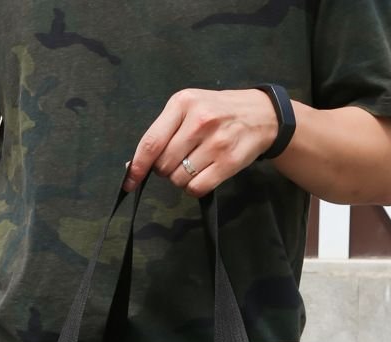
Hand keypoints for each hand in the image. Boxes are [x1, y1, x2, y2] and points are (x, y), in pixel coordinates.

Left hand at [123, 88, 278, 196]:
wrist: (262, 114)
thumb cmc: (218, 112)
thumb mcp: (188, 109)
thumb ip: (162, 133)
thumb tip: (133, 166)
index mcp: (182, 104)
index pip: (151, 142)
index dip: (137, 166)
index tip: (128, 182)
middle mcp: (199, 121)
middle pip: (163, 165)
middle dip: (165, 169)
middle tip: (180, 159)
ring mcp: (216, 142)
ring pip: (179, 179)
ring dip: (181, 179)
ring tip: (195, 164)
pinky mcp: (229, 161)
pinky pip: (196, 188)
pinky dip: (194, 187)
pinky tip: (203, 174)